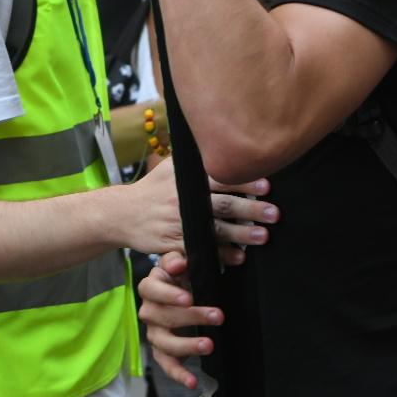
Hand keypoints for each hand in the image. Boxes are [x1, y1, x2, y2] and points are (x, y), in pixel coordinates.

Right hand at [121, 160, 276, 259]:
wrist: (122, 213)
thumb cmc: (152, 188)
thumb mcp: (169, 167)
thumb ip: (194, 159)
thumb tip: (221, 139)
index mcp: (186, 180)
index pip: (220, 177)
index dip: (244, 181)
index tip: (267, 186)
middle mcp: (183, 201)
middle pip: (222, 205)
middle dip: (250, 210)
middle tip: (274, 213)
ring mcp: (178, 224)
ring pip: (215, 230)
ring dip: (241, 234)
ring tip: (263, 237)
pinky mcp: (173, 244)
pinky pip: (201, 250)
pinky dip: (221, 255)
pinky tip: (238, 257)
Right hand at [138, 251, 218, 388]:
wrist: (183, 294)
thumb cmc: (183, 277)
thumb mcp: (182, 263)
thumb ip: (179, 259)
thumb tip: (179, 263)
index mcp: (152, 286)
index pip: (151, 289)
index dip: (167, 294)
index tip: (188, 297)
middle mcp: (149, 311)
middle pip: (161, 316)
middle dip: (191, 317)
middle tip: (218, 316)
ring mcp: (155, 333)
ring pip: (165, 342)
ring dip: (187, 345)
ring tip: (209, 345)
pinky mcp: (163, 352)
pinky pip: (167, 365)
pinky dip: (179, 374)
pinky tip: (192, 382)